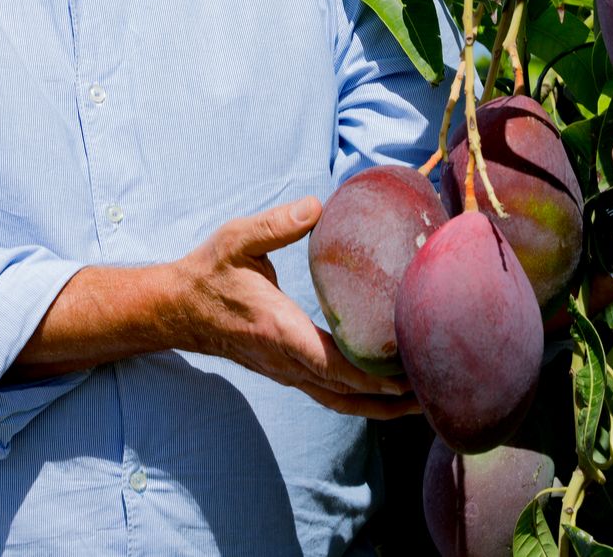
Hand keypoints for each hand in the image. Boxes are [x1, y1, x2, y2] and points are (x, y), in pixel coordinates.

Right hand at [172, 196, 418, 419]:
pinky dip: (360, 399)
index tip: (409, 378)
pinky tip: (385, 393)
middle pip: (347, 393)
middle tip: (435, 390)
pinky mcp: (285, 372)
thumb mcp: (236, 240)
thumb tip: (317, 205)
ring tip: (421, 400)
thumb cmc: (209, 273)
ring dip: (381, 407)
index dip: (373, 378)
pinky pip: (329, 395)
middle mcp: (285, 361)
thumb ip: (276, 225)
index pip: (332, 365)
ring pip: (340, 401)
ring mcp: (285, 372)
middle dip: (392, 398)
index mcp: (278, 330)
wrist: (176, 310)